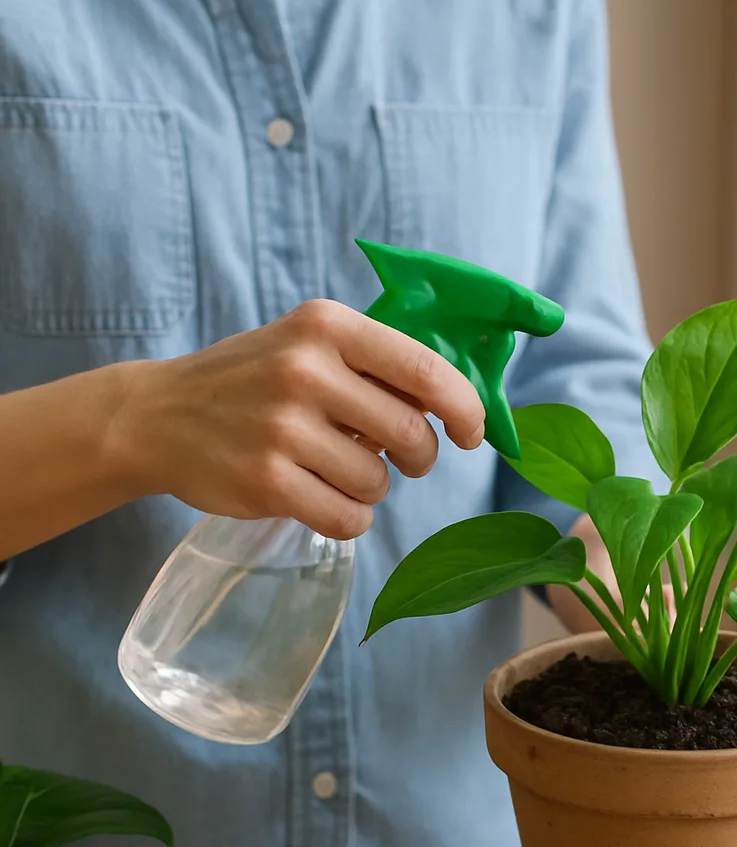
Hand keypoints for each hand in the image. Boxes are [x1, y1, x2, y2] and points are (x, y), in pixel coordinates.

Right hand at [118, 300, 484, 538]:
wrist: (157, 415)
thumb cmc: (253, 380)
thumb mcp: (308, 345)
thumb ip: (376, 366)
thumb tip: (455, 406)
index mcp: (326, 327)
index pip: (425, 370)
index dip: (464, 408)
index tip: (470, 433)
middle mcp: (305, 370)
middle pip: (411, 434)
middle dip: (419, 457)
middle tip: (404, 460)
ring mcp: (282, 428)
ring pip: (378, 483)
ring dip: (372, 488)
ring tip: (338, 471)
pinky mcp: (266, 482)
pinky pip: (348, 519)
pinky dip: (349, 518)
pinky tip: (324, 500)